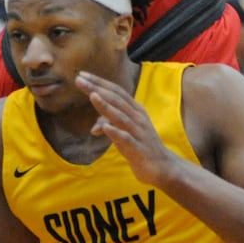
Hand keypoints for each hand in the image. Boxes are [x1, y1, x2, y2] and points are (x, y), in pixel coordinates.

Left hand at [77, 71, 177, 186]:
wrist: (164, 167)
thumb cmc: (141, 147)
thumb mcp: (124, 135)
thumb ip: (110, 126)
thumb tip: (94, 128)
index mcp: (135, 110)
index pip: (115, 91)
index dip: (99, 82)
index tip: (82, 75)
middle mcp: (138, 117)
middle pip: (116, 99)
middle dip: (97, 88)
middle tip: (79, 79)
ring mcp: (139, 132)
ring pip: (120, 116)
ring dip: (105, 106)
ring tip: (92, 95)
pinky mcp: (139, 148)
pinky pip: (126, 139)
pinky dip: (115, 132)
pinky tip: (104, 127)